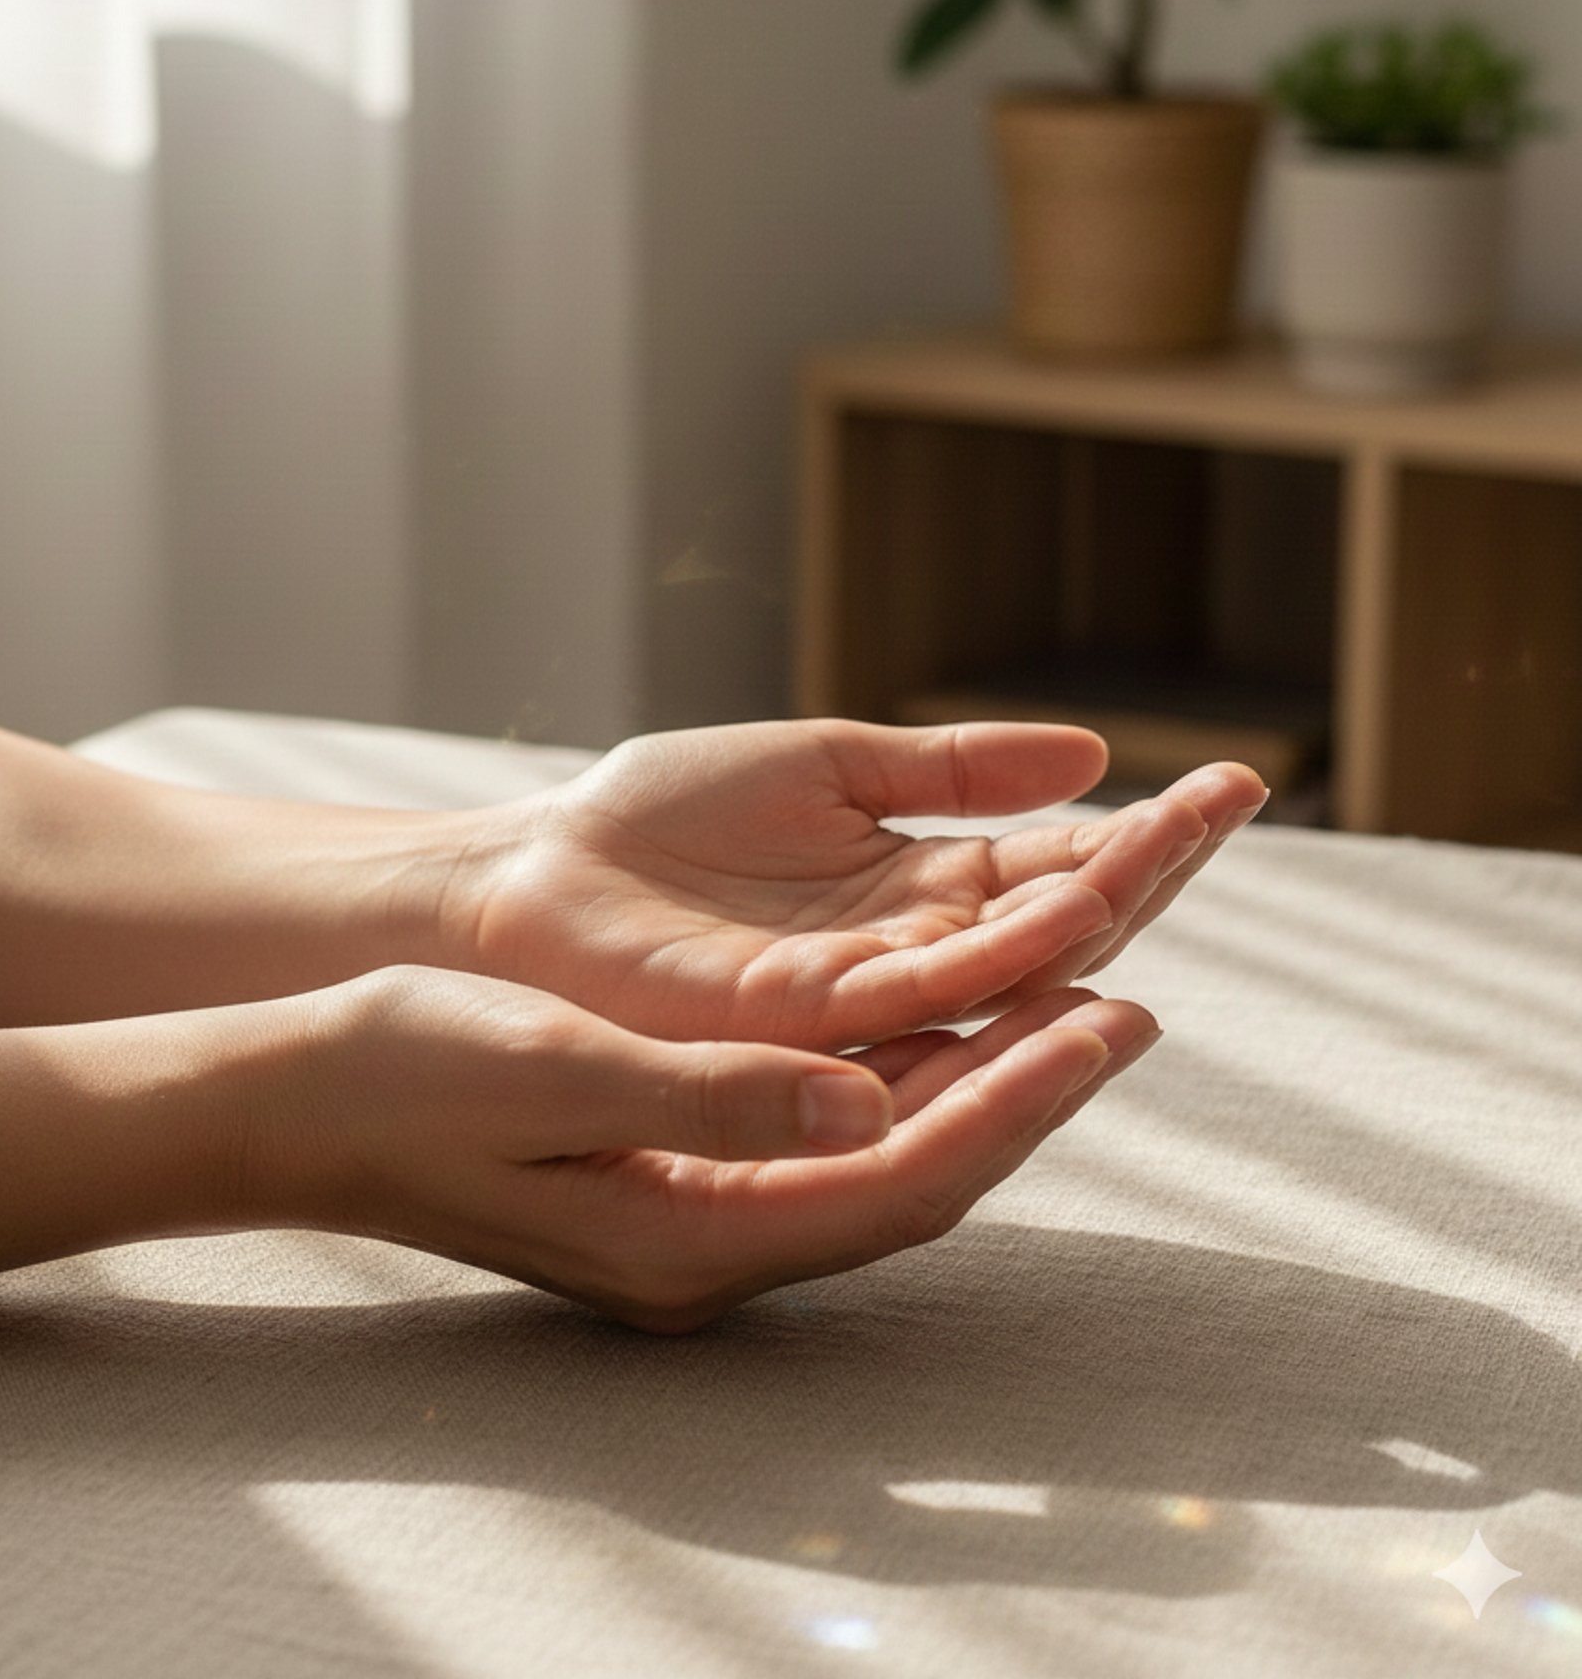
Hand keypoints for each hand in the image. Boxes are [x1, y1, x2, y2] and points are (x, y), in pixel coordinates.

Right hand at [229, 966, 1160, 1332]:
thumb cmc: (411, 1072)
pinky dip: (898, 1077)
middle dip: (1022, 1095)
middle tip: (1128, 1008)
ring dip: (974, 1081)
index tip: (1105, 1021)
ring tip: (1068, 1001)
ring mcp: (694, 1223)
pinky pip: (825, 1137)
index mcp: (687, 1239)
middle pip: (910, 1179)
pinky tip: (936, 1018)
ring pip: (877, 1158)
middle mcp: (709, 1251)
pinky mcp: (677, 1181)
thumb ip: (709, 1096)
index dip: (1011, 1102)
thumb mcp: (557, 1067)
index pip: (895, 1179)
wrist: (302, 1100)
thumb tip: (861, 1097)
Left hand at [460, 719, 1263, 1050]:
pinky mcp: (798, 1022)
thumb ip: (952, 768)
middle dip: (1148, 867)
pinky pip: (920, 1000)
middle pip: (1058, 926)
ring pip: (1005, 971)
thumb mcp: (826, 764)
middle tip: (1228, 804)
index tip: (1236, 779)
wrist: (535, 872)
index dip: (1146, 831)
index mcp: (920, 890)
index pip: (1062, 869)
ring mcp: (862, 998)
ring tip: (1171, 849)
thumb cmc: (657, 821)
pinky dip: (996, 961)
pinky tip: (1067, 918)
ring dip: (1093, 916)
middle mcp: (911, 955)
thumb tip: (1093, 748)